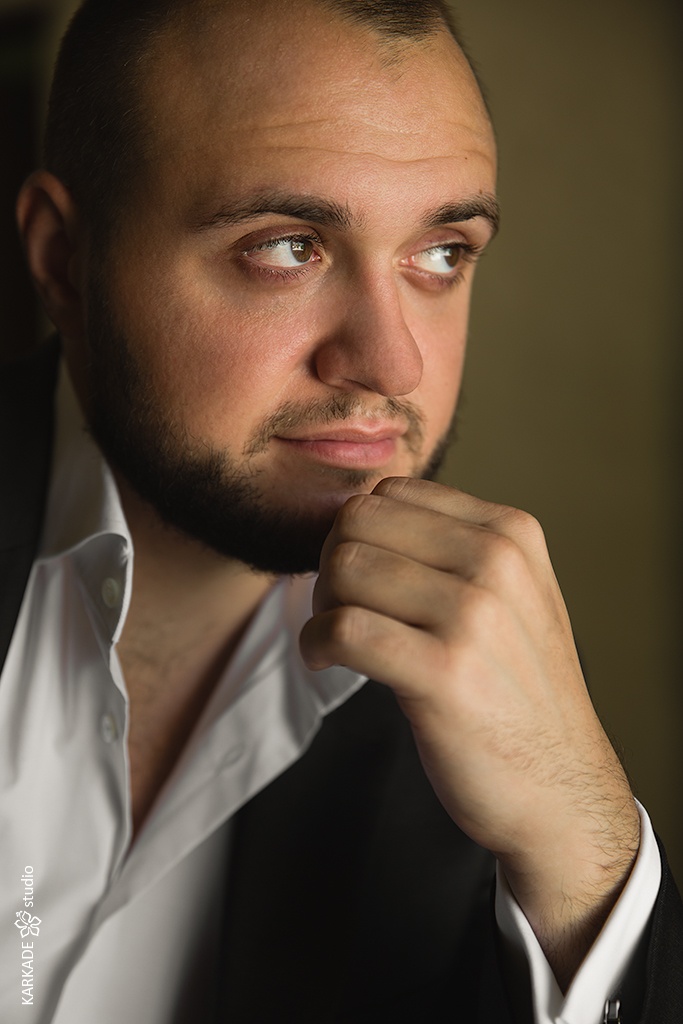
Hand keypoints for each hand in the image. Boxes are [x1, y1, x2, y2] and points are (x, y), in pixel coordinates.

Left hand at [300, 477, 639, 987]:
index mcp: (511, 533)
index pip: (392, 491)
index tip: (357, 578)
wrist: (560, 791)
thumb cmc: (517, 693)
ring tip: (334, 640)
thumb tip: (355, 515)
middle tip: (336, 608)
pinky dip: (315, 643)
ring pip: (346, 567)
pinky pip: (342, 628)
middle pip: (359, 521)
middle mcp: (497, 562)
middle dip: (330, 561)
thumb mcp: (512, 597)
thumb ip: (451, 549)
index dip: (357, 532)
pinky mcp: (445, 673)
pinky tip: (325, 662)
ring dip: (320, 604)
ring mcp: (474, 615)